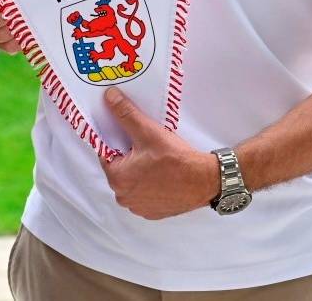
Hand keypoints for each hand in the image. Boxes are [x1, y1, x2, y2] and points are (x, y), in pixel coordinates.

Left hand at [97, 88, 218, 219]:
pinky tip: (163, 175)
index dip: (118, 141)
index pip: (107, 154)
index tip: (131, 136)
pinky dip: (151, 185)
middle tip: (147, 146)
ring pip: (133, 182)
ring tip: (157, 160)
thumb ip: (125, 114)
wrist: (205, 181)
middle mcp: (124, 197)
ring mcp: (139, 208)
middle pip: (120, 169)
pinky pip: (145, 194)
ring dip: (140, 172)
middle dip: (130, 156)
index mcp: (117, 179)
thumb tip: (110, 97)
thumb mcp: (147, 132)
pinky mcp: (153, 213)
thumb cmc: (176, 160)